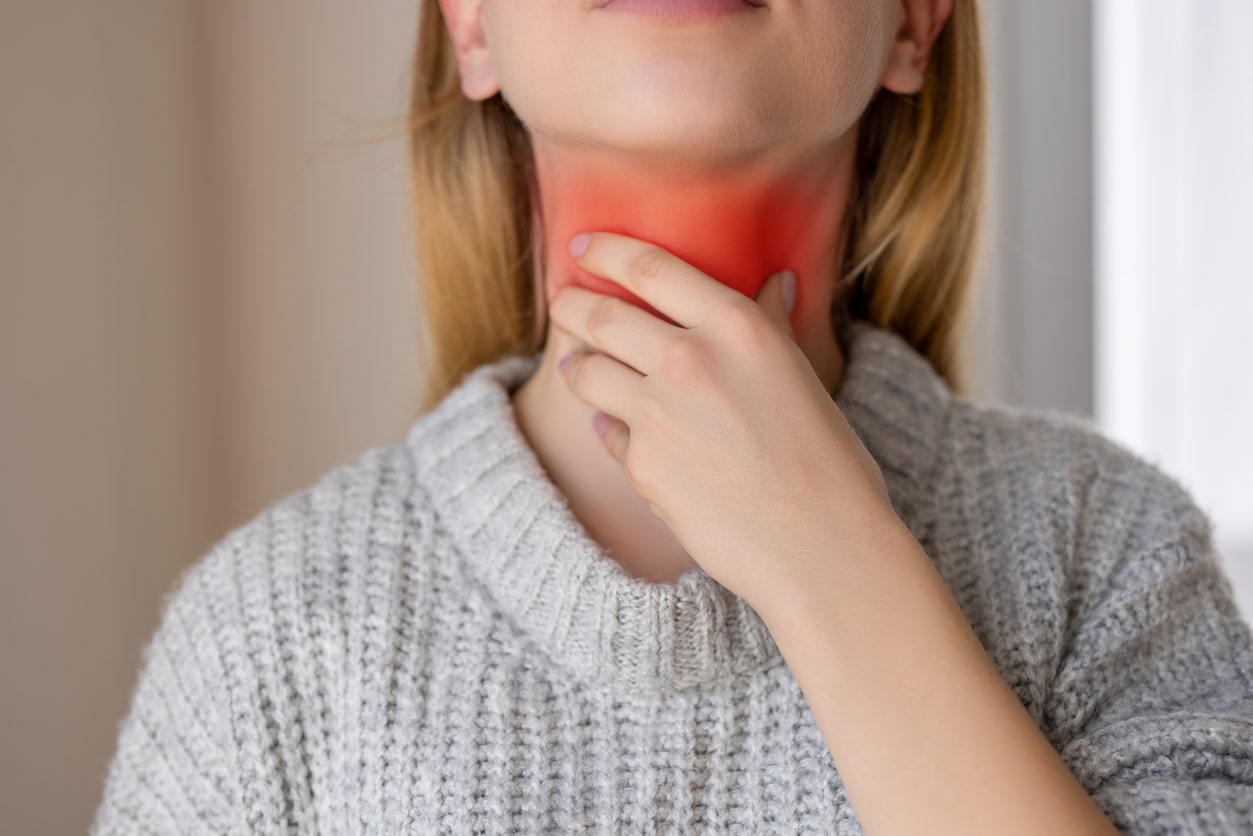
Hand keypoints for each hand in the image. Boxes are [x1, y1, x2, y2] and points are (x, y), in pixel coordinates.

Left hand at [550, 231, 898, 615]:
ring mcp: (658, 414)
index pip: (651, 267)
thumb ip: (771, 325)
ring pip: (585, 370)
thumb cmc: (829, 461)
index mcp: (736, 326)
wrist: (821, 547)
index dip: (607, 250)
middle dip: (571, 302)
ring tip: (580, 366)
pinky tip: (622, 429)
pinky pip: (608, 431)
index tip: (583, 243)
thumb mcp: (803, 376)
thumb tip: (776, 282)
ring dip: (578, 365)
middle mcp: (690, 360)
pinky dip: (611, 426)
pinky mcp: (641, 466)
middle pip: (601, 313)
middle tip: (563, 299)